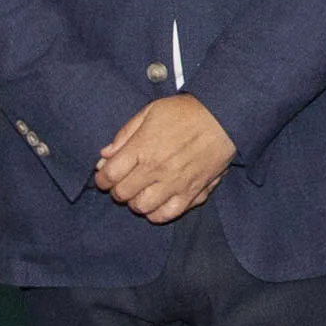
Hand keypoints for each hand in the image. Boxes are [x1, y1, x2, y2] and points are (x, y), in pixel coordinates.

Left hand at [95, 93, 232, 223]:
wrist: (223, 117)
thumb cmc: (186, 111)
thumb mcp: (150, 111)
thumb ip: (125, 134)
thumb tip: (105, 155)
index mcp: (142, 148)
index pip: (109, 175)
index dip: (102, 179)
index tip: (104, 177)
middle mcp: (156, 169)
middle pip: (123, 194)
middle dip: (117, 190)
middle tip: (123, 182)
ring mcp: (174, 184)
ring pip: (142, 207)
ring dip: (136, 202)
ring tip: (140, 192)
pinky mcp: (192, 193)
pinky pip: (168, 214)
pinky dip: (157, 213)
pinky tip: (156, 204)